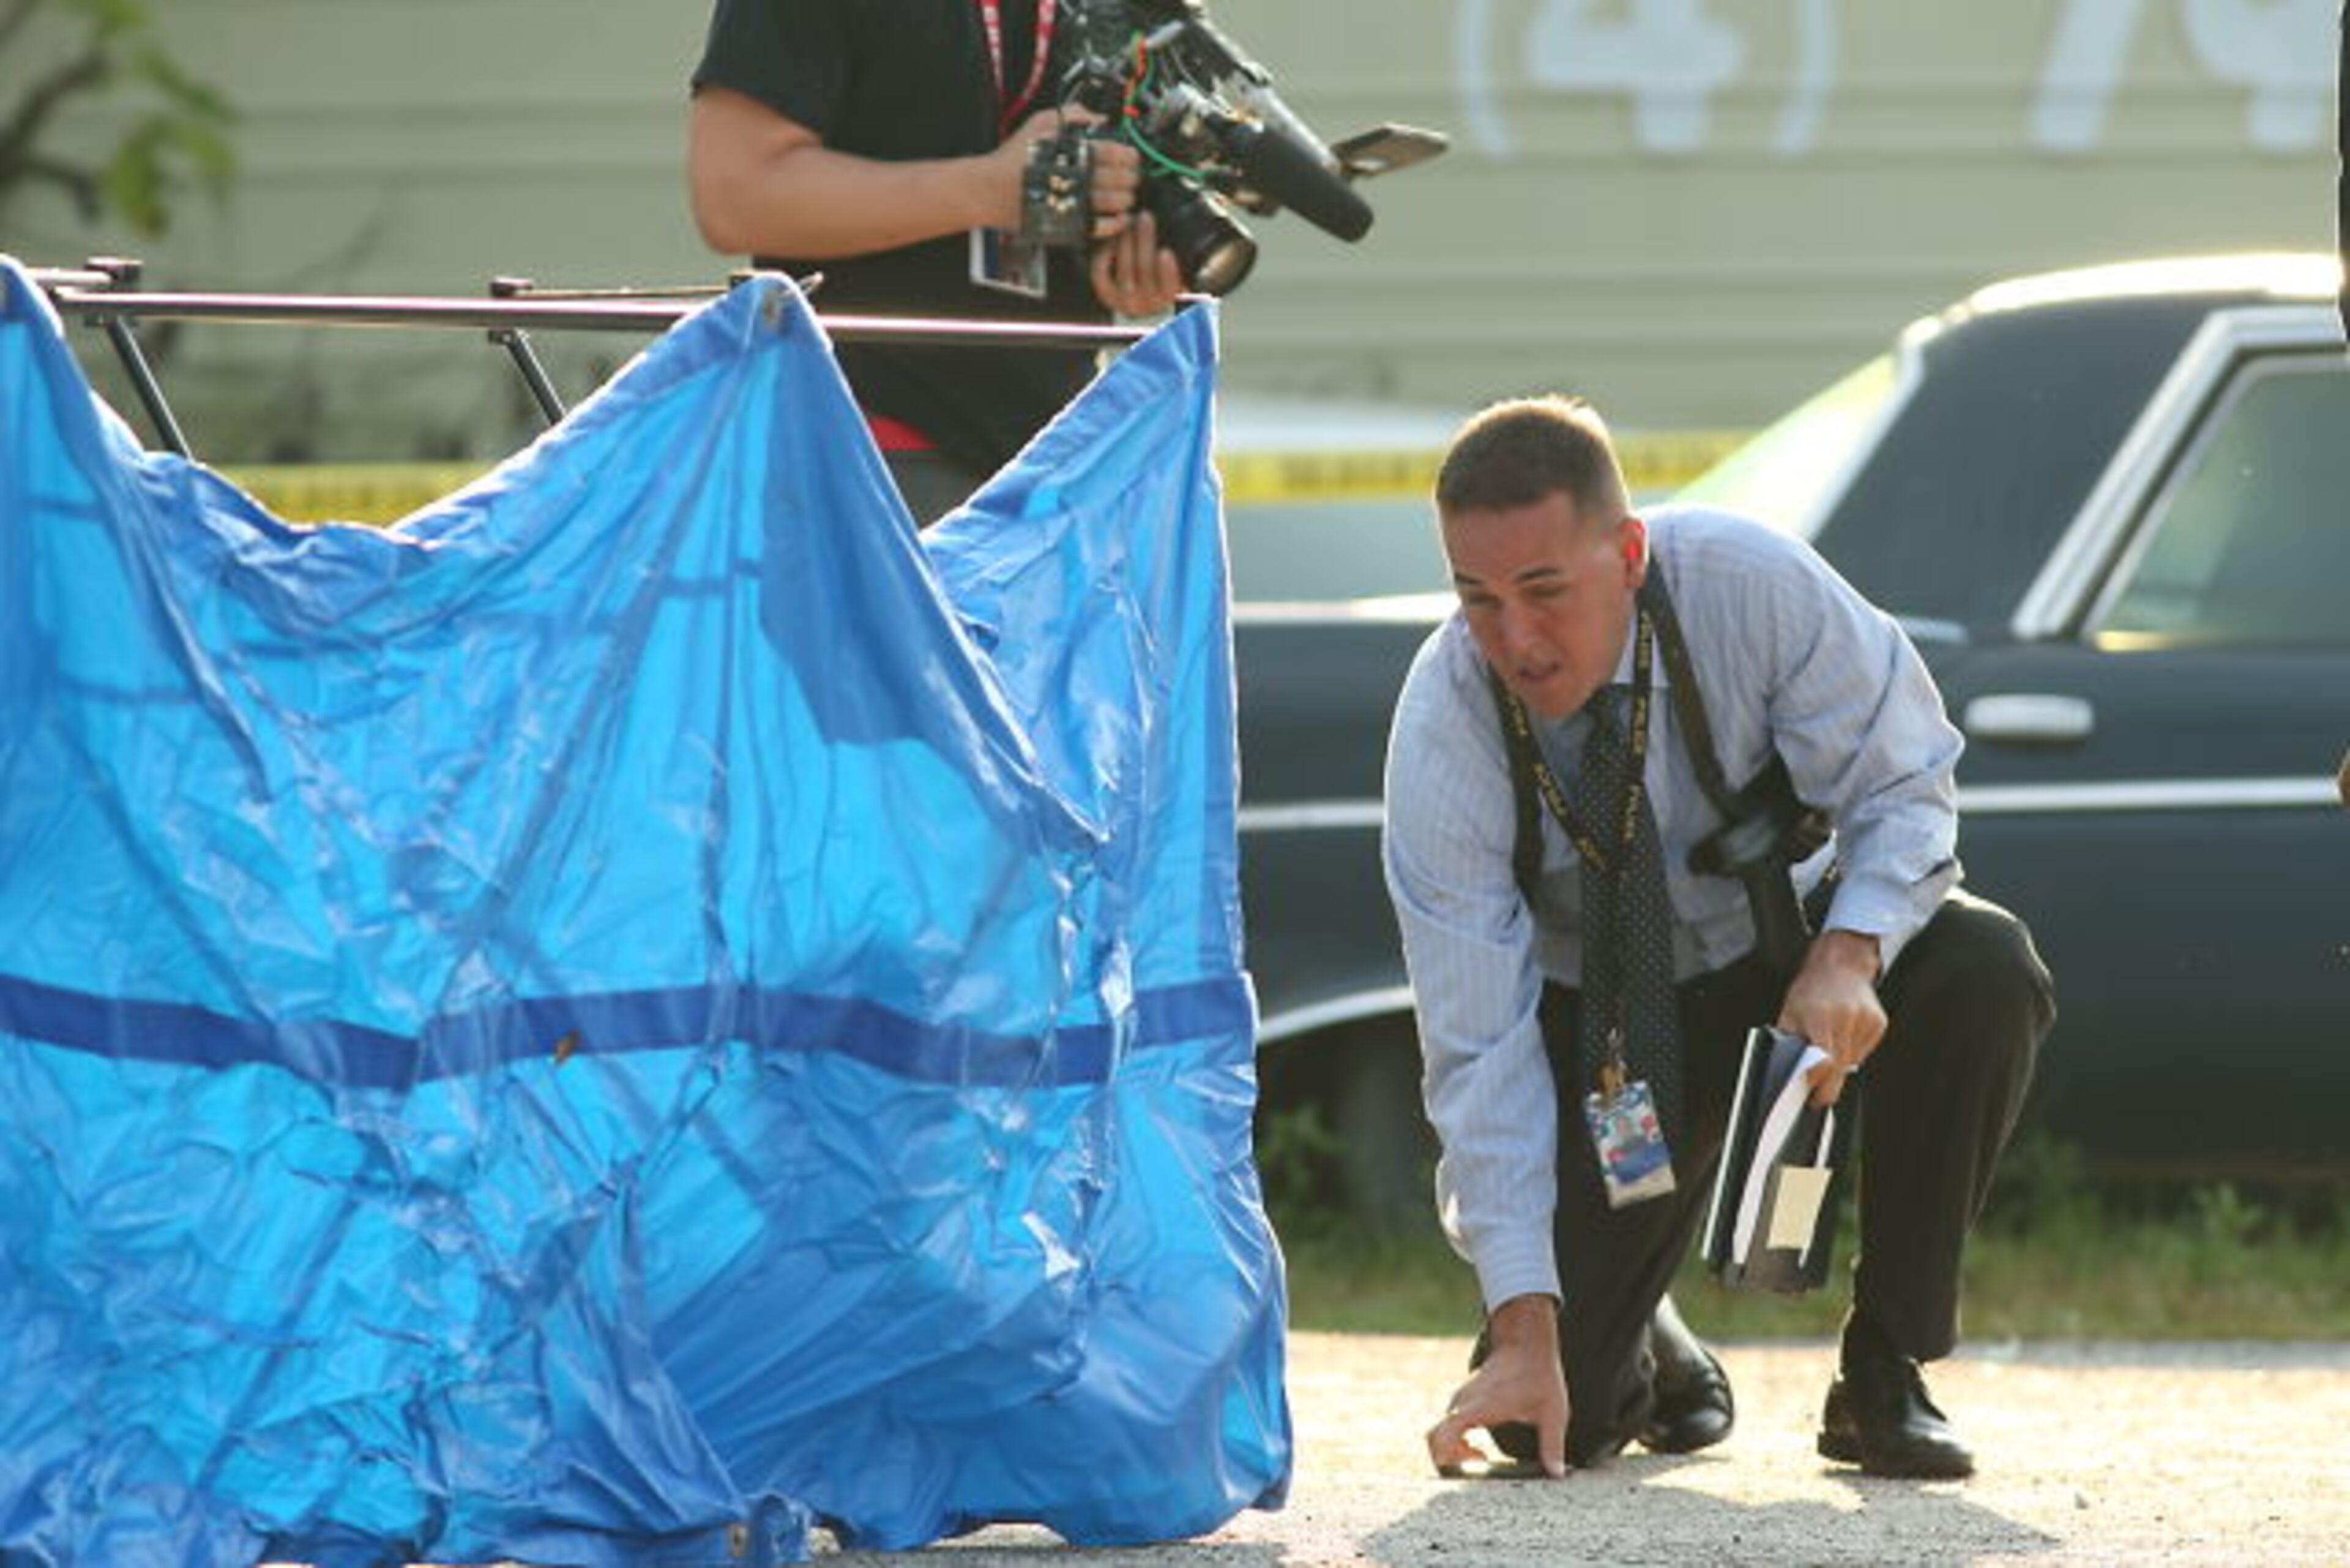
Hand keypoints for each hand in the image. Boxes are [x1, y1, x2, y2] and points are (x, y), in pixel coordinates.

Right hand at [991, 107, 1143, 239]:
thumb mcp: (1040, 123)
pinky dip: (1115, 224)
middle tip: (1132, 177)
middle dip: (1131, 177)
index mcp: (1072, 151)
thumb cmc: (1014, 158)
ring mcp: (1073, 203)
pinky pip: (1101, 227)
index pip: (1115, 152)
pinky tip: (1119, 218)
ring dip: (1127, 199)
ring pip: (1115, 202)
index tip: (1132, 157)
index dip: (1130, 155)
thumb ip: (1073, 115)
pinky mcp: (1067, 224)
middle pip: (1121, 178)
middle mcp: (1076, 177)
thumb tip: (1101, 118)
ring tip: (1126, 196)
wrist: (989, 189)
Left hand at [1090, 209, 1185, 316]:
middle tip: (1145, 216)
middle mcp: (1146, 304)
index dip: (1167, 272)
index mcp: (1166, 296)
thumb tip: (1201, 221)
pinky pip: (1102, 270)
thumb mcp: (1171, 266)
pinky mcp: (1105, 292)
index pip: (1169, 287)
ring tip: (1127, 219)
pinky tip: (1112, 238)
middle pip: (1145, 269)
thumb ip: (1182, 251)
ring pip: (1124, 266)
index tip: (1166, 252)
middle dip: (1145, 240)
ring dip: (1126, 239)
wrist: (1135, 293)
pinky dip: (1106, 252)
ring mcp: (1123, 299)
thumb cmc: (1158, 272)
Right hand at [1425, 1295, 1570, 1478]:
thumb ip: (1552, 1446)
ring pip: (1440, 1432)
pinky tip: (1478, 1447)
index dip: (1451, 1459)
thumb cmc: (1539, 1375)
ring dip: (1453, 1450)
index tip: (1479, 1462)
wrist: (1526, 1342)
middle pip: (1434, 1438)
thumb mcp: (1552, 1413)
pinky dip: (1455, 1441)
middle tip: (1478, 1466)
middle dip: (1448, 1460)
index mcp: (1478, 1408)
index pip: (1441, 1437)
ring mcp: (1461, 1400)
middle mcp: (1462, 1403)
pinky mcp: (1464, 1399)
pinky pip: (1448, 1425)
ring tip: (1480, 1458)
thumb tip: (1556, 1474)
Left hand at [1777, 928, 1885, 1106]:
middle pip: (1840, 1067)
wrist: (1841, 964)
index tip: (1812, 1097)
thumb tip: (1788, 1070)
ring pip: (1853, 1062)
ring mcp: (1866, 1021)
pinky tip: (1844, 1035)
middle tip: (1819, 1095)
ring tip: (1830, 1044)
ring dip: (1840, 1064)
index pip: (1823, 1061)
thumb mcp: (1790, 1011)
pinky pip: (1863, 1051)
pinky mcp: (1879, 1024)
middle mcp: (1846, 1018)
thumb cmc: (1812, 987)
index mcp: (1821, 1016)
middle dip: (1828, 1084)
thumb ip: (1789, 1041)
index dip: (1817, 1083)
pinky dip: (1852, 1051)